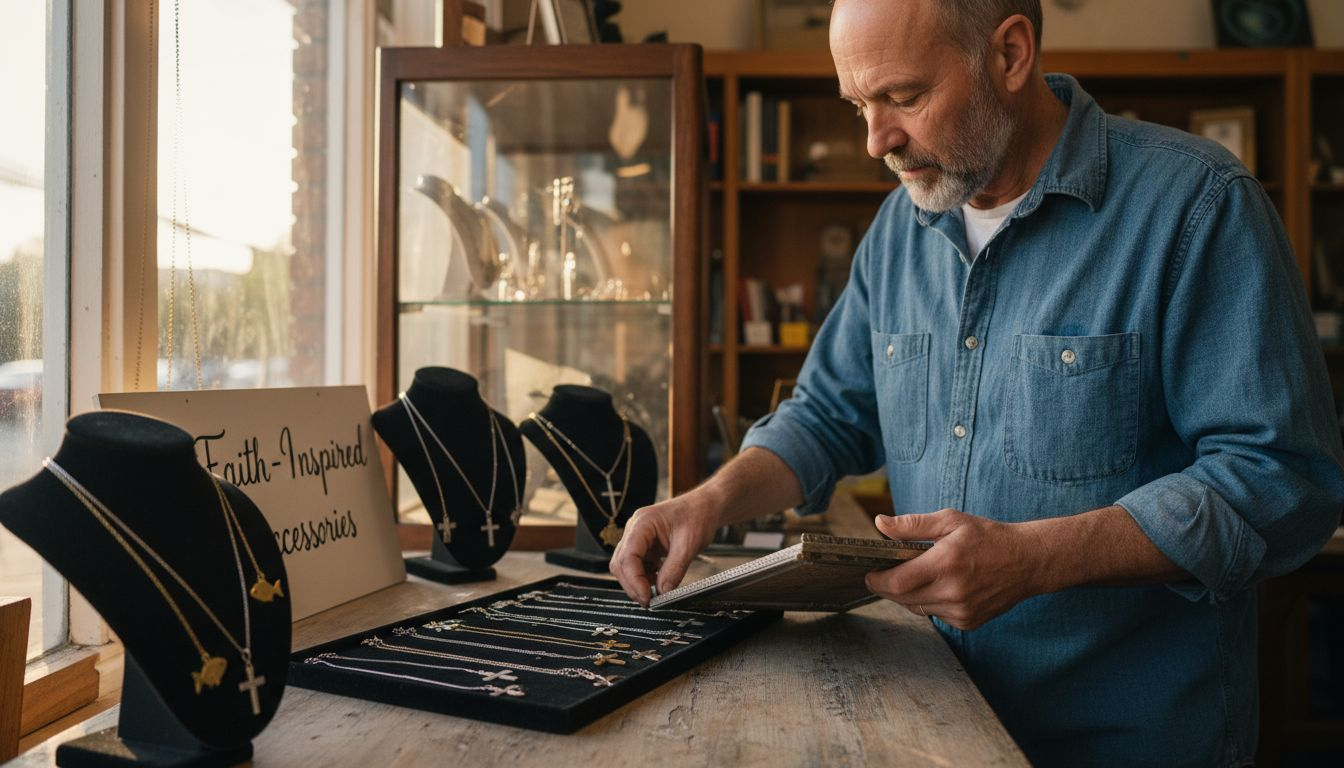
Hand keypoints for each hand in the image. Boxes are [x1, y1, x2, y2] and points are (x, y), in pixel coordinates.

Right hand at [610, 490, 720, 606]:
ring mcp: (638, 537)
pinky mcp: (645, 546)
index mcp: (643, 523)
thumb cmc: (698, 516)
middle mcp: (635, 529)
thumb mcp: (689, 545)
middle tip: (649, 602)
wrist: (705, 507)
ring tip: (655, 593)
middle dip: (633, 584)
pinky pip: (637, 566)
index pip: (628, 556)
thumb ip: (674, 569)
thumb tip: (663, 592)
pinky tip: (658, 581)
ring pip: (626, 566)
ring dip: (637, 582)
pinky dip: (645, 577)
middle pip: (621, 563)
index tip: (647, 597)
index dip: (634, 580)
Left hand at [864, 509, 1041, 630]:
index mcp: (946, 563)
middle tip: (880, 575)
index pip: (897, 582)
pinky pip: (936, 615)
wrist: (1028, 561)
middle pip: (903, 598)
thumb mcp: (951, 520)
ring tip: (913, 577)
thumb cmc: (988, 536)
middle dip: (887, 587)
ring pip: (918, 608)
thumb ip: (913, 525)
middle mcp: (953, 592)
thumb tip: (880, 524)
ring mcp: (962, 611)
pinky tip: (939, 587)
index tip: (868, 573)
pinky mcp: (968, 622)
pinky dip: (930, 602)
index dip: (877, 580)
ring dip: (909, 595)